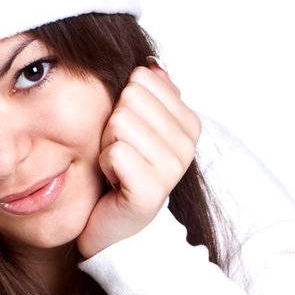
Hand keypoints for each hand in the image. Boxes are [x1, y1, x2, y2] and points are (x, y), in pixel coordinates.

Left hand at [76, 61, 201, 260]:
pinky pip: (115, 152)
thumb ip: (150, 95)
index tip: (131, 136)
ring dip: (107, 145)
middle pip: (129, 97)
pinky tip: (113, 183)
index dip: (124, 104)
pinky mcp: (152, 191)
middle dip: (113, 124)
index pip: (143, 77)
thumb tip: (153, 65)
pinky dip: (104, 166)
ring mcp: (172, 169)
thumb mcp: (138, 128)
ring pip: (120, 122)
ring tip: (118, 169)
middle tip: (122, 154)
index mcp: (190, 123)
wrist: (117, 230)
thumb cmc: (123, 175)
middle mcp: (187, 145)